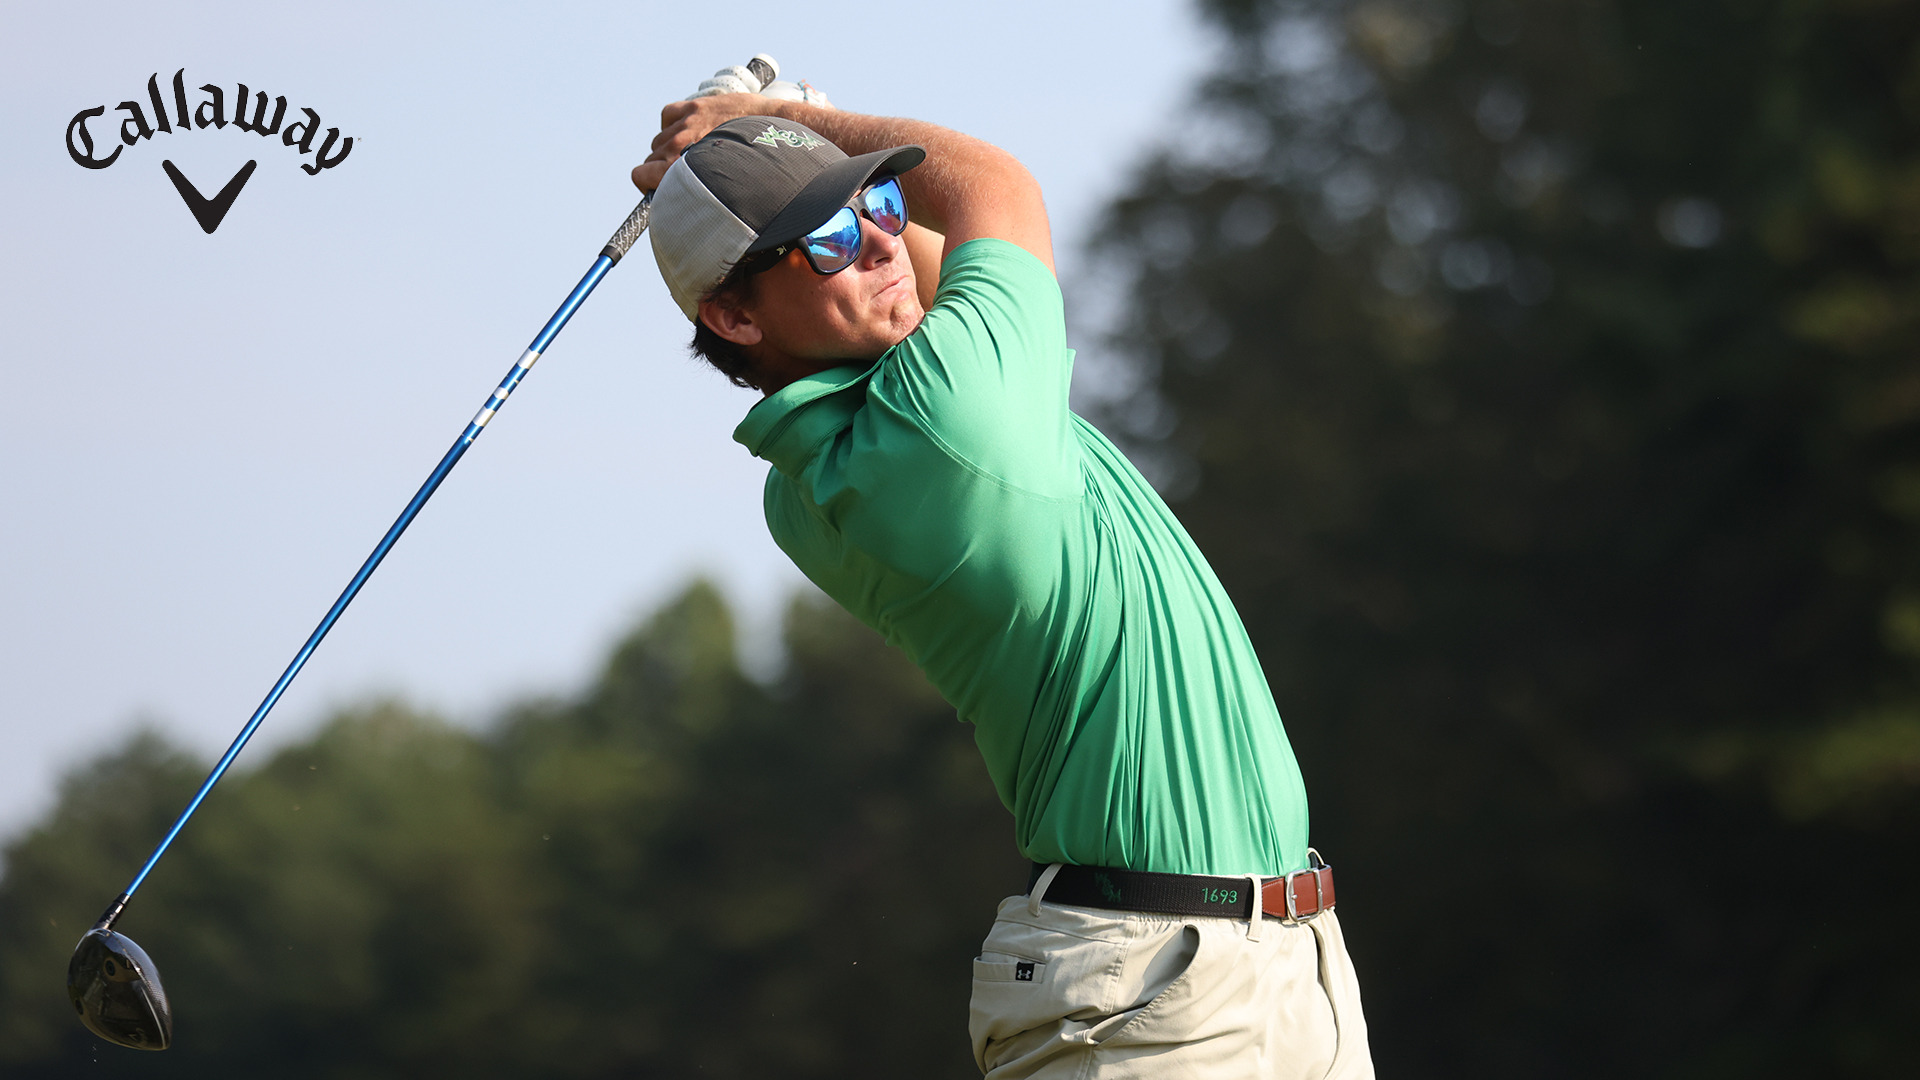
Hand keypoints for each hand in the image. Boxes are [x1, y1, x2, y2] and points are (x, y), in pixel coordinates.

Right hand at [630, 93, 788, 191]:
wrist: (770, 133)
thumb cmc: (750, 168)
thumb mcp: (718, 189)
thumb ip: (695, 192)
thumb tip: (684, 209)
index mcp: (679, 170)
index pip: (638, 175)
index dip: (648, 181)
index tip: (660, 184)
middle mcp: (677, 148)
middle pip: (650, 158)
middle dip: (662, 166)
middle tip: (686, 170)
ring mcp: (683, 126)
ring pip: (659, 140)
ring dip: (671, 145)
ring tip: (695, 150)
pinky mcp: (692, 108)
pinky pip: (667, 116)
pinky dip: (675, 122)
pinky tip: (692, 129)